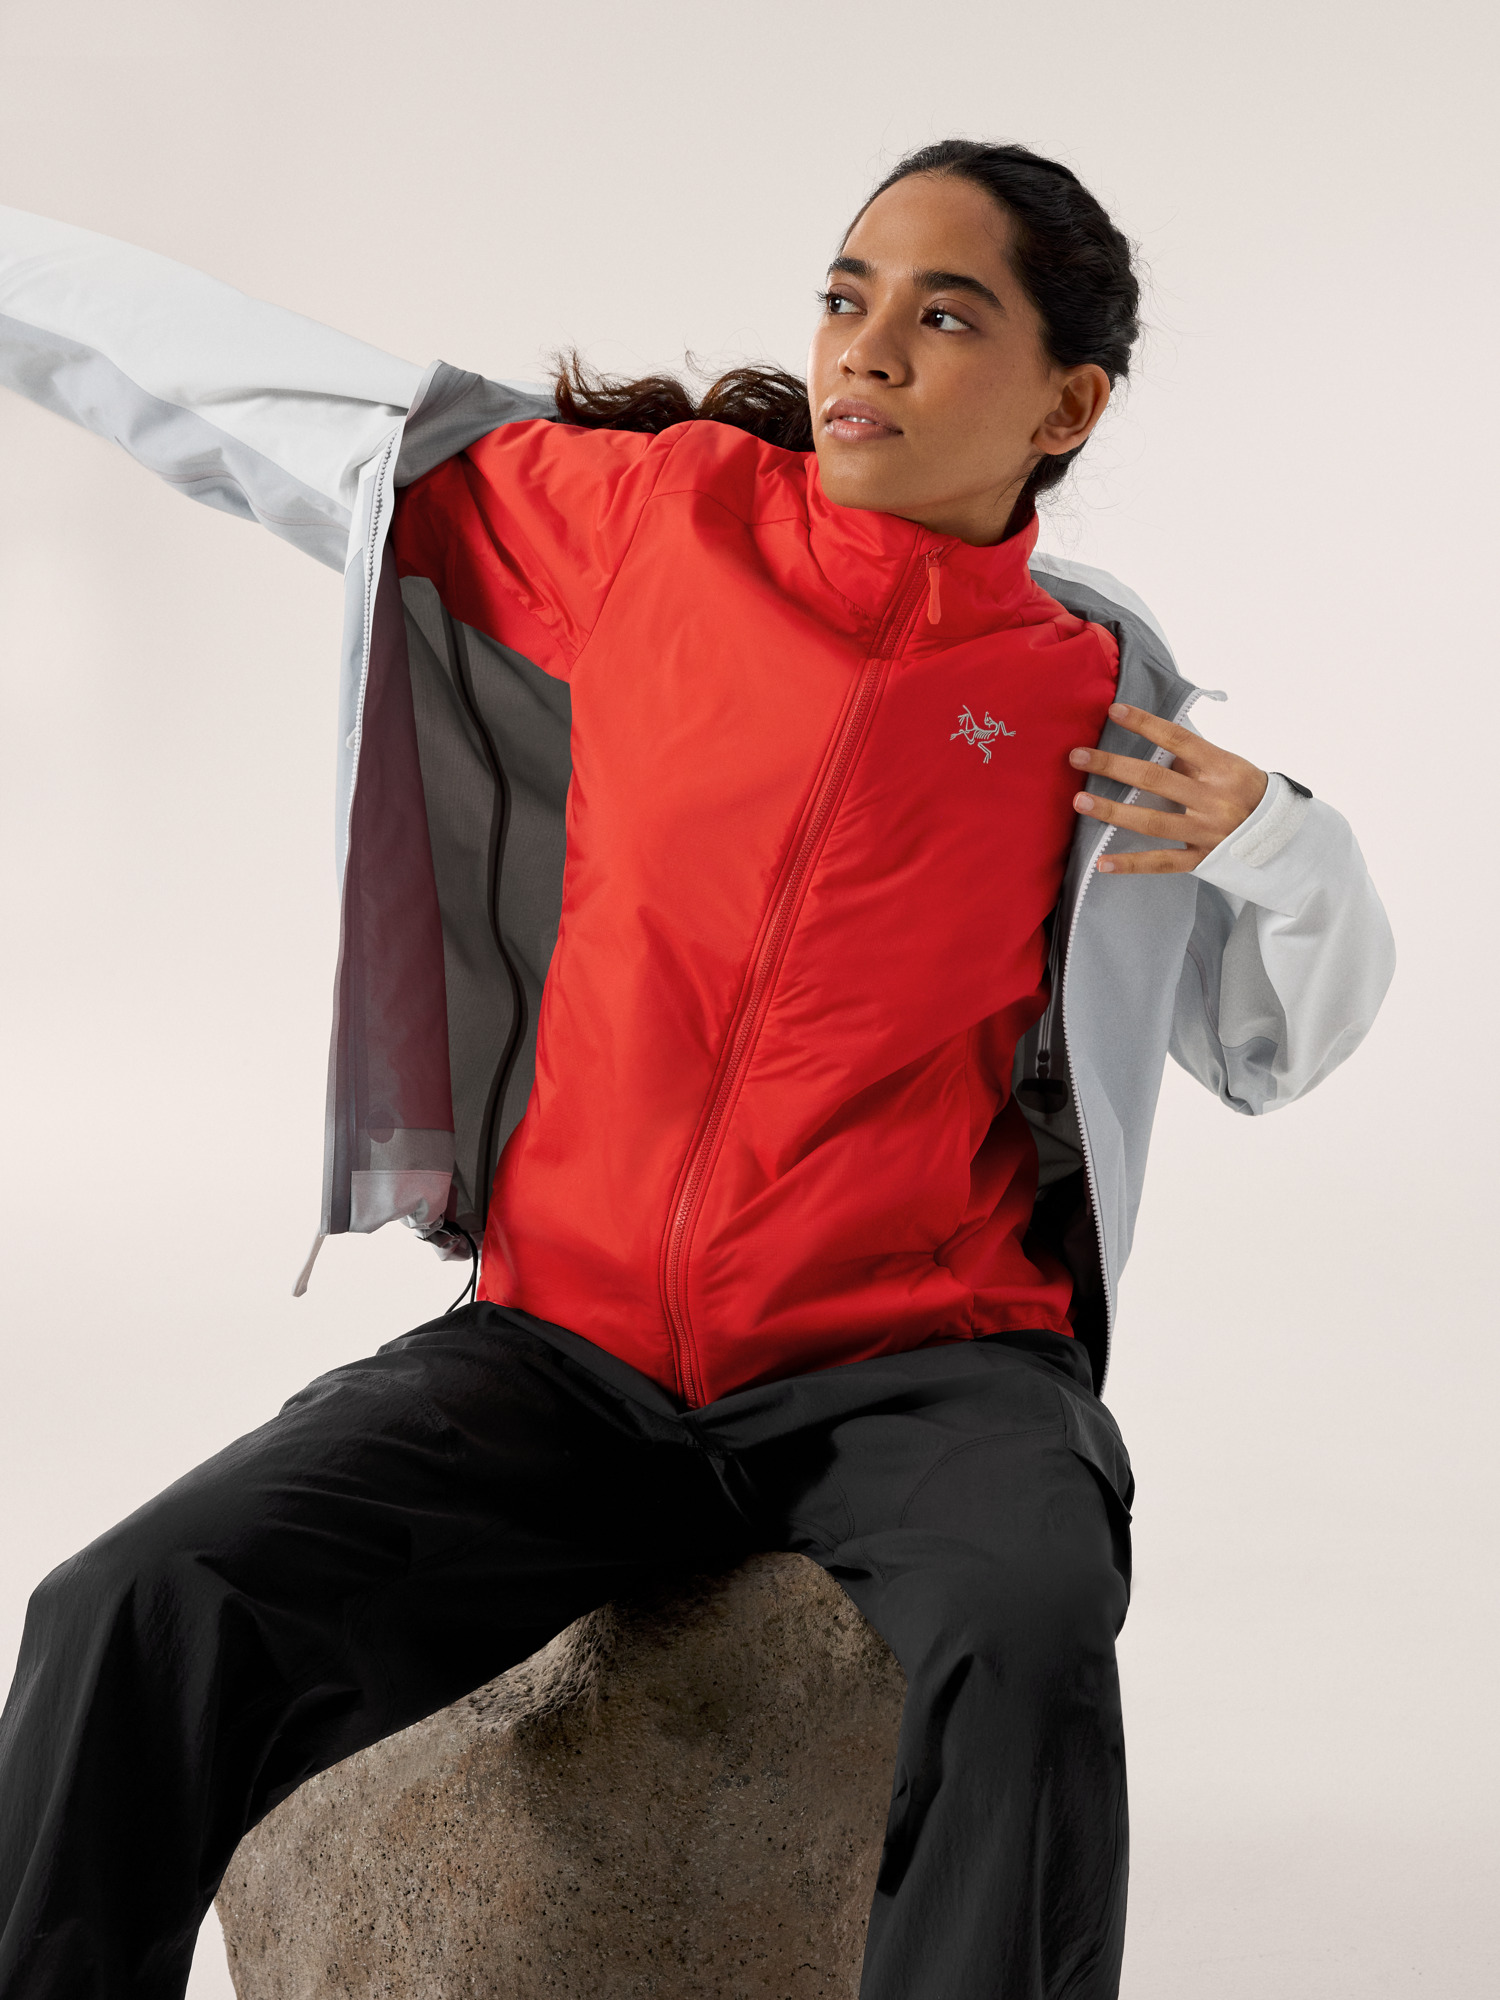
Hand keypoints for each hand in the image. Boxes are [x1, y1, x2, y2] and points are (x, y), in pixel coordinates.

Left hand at [1068, 702, 1267, 874]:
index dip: (1146, 724)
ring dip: (1113, 812)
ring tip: (1080, 801)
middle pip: (1155, 780)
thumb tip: (1150, 737)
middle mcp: (1214, 799)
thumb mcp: (1230, 767)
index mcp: (1223, 768)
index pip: (1179, 740)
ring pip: (1153, 822)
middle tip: (1077, 756)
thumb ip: (1192, 758)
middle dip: (1113, 766)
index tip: (1114, 711)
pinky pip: (1163, 862)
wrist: (1285, 837)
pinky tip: (1103, 863)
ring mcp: (1207, 832)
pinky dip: (1132, 864)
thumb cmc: (1249, 792)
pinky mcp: (1203, 859)